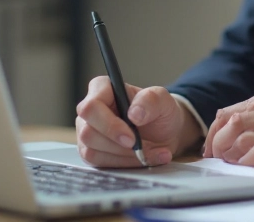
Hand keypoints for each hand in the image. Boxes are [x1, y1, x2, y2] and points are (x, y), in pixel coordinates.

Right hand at [75, 77, 201, 167]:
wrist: (166, 133)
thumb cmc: (160, 112)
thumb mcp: (163, 100)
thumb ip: (151, 100)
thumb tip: (134, 114)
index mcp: (102, 88)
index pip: (91, 107)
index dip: (109, 125)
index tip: (131, 138)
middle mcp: (90, 111)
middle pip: (88, 132)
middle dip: (118, 146)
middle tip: (142, 148)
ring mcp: (87, 132)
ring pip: (92, 151)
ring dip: (124, 157)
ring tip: (150, 152)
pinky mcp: (92, 151)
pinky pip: (99, 163)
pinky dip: (124, 164)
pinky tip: (143, 159)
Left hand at [203, 95, 253, 181]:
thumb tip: (238, 141)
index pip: (229, 112)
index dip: (215, 132)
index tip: (212, 149)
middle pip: (228, 121)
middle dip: (214, 142)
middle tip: (213, 160)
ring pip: (237, 136)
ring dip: (227, 153)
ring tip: (229, 166)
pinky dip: (245, 163)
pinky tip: (247, 169)